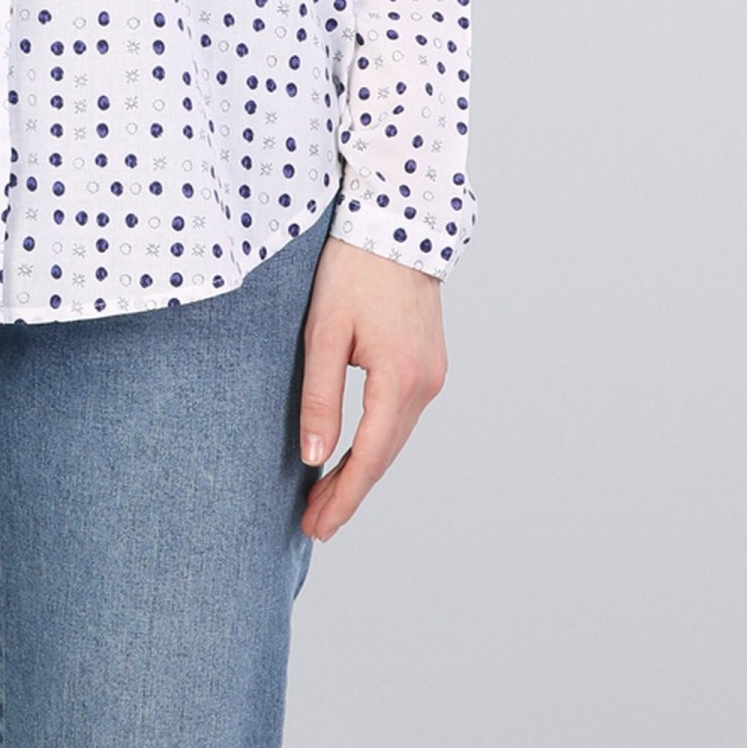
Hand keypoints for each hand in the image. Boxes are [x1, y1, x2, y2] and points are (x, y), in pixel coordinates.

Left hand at [297, 234, 447, 541]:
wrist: (397, 219)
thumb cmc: (352, 268)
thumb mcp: (323, 331)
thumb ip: (320, 396)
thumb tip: (315, 457)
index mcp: (400, 379)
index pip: (369, 457)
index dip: (342, 497)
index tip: (315, 527)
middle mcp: (426, 384)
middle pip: (385, 454)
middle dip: (349, 492)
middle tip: (313, 524)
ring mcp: (433, 373)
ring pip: (395, 437)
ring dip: (362, 468)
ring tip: (324, 497)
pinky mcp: (429, 361)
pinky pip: (401, 415)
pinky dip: (376, 441)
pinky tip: (353, 453)